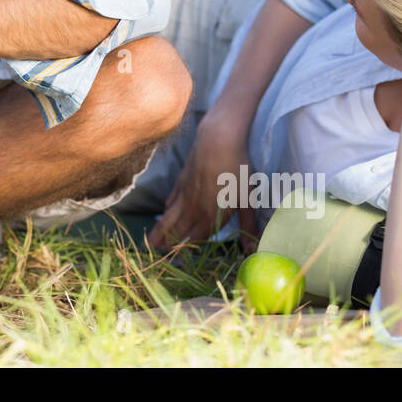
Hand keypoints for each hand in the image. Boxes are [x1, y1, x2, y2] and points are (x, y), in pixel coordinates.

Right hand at [149, 102, 259, 252]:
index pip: (192, 239)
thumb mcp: (248, 199)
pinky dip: (166, 209)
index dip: (182, 251)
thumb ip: (248, 226)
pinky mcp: (181, 180)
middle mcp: (193, 208)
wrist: (218, 139)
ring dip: (159, 230)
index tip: (172, 262)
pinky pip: (171, 199)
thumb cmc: (236, 169)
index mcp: (210, 215)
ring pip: (169, 217)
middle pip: (176, 230)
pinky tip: (164, 212)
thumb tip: (253, 252)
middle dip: (165, 245)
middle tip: (152, 256)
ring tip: (149, 241)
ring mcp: (185, 193)